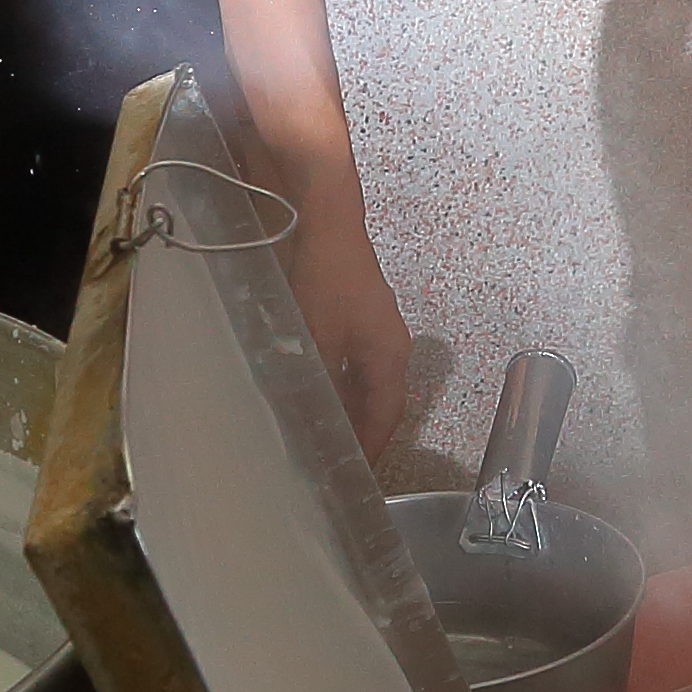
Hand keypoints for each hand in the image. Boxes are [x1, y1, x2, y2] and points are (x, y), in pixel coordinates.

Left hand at [286, 181, 412, 453]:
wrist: (321, 213)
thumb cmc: (324, 278)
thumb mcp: (315, 339)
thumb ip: (312, 385)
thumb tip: (305, 428)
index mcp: (389, 356)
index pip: (386, 417)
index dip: (371, 449)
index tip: (354, 478)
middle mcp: (386, 344)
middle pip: (375, 400)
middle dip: (356, 432)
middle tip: (330, 462)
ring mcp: (367, 324)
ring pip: (357, 380)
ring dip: (340, 406)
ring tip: (313, 432)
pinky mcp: (347, 309)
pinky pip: (343, 359)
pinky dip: (327, 381)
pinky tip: (302, 386)